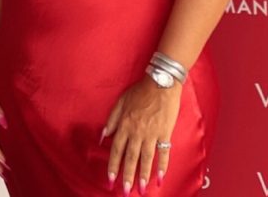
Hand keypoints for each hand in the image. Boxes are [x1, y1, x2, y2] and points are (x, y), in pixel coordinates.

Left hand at [102, 78, 179, 194]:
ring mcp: (151, 133)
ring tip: (141, 189)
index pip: (116, 150)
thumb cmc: (140, 91)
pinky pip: (164, 152)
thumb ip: (111, 120)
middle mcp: (136, 132)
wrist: (161, 82)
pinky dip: (162, 165)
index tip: (110, 179)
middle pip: (130, 158)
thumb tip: (102, 137)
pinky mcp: (165, 132)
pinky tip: (160, 177)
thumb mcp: (120, 102)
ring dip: (143, 175)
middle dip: (127, 176)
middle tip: (125, 191)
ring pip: (146, 158)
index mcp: (124, 125)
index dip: (113, 166)